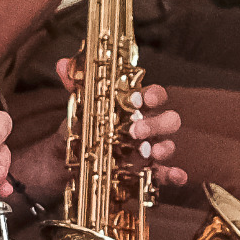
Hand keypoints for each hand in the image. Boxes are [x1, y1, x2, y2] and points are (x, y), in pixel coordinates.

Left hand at [20, 60, 188, 200]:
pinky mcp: (147, 172)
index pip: (155, 95)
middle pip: (169, 119)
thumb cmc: (83, 128)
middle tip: (135, 131)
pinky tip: (178, 176)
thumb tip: (62, 64)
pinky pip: (166, 173)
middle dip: (156, 123)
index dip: (153, 96)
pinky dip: (174, 175)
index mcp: (136, 107)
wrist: (69, 161)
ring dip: (164, 147)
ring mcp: (150, 149)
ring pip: (169, 144)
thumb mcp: (79, 109)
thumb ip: (76, 86)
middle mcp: (149, 126)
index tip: (138, 100)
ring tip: (147, 153)